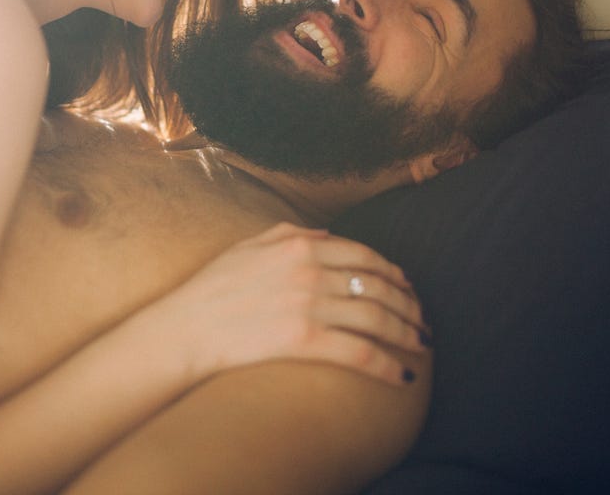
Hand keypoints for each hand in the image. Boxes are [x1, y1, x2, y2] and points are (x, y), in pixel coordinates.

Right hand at [150, 222, 428, 386]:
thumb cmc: (212, 287)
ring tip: (420, 345)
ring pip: (378, 318)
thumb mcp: (248, 245)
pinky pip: (360, 353)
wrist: (187, 327)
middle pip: (379, 286)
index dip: (393, 273)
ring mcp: (309, 305)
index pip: (364, 255)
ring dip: (407, 333)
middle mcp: (310, 270)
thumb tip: (327, 233)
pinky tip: (401, 377)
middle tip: (422, 320)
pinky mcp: (305, 340)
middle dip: (409, 305)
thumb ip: (290, 232)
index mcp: (299, 244)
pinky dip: (387, 366)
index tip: (406, 287)